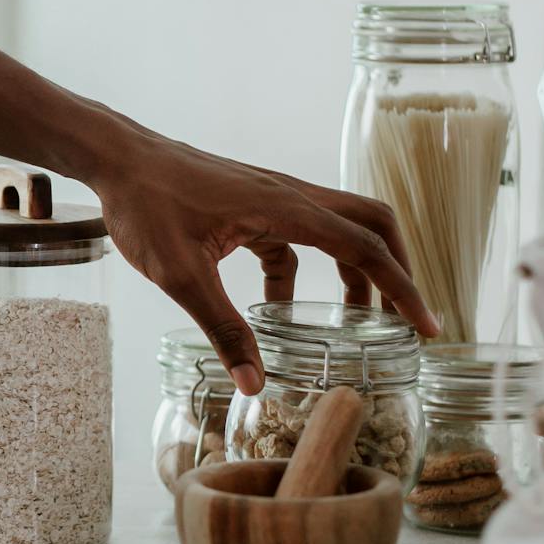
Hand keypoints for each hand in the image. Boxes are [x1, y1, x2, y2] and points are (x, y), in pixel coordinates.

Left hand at [91, 119, 439, 389]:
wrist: (116, 159)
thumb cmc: (146, 206)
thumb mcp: (180, 276)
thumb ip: (223, 329)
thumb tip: (256, 384)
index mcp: (285, 208)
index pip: (366, 249)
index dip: (403, 290)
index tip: (427, 327)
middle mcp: (290, 196)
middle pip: (373, 225)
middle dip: (396, 272)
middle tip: (403, 320)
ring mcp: (272, 197)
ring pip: (338, 229)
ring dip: (354, 272)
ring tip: (355, 324)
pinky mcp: (252, 204)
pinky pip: (296, 238)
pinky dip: (300, 273)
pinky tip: (277, 311)